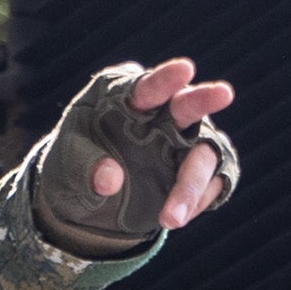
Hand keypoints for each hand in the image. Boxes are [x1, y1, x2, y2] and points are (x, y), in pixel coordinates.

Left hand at [35, 58, 241, 254]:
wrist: (89, 203)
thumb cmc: (75, 167)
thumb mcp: (67, 166)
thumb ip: (85, 167)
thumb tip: (110, 180)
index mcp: (125, 98)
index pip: (146, 87)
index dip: (165, 79)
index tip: (183, 69)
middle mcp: (161, 115)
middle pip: (187, 105)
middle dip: (203, 99)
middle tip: (223, 93)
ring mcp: (182, 143)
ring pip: (203, 153)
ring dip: (191, 184)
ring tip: (170, 220)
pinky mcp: (194, 172)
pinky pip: (211, 183)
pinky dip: (198, 201)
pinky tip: (173, 217)